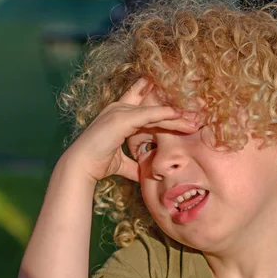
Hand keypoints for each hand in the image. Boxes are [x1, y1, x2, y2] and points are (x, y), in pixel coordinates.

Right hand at [65, 78, 198, 182]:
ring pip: (155, 112)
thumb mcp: (122, 163)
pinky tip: (179, 115)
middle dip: (176, 112)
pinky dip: (164, 114)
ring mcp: (120, 112)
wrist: (80, 167)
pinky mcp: (121, 118)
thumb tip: (144, 174)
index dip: (160, 103)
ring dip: (176, 116)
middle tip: (196, 115)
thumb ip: (134, 165)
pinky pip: (148, 114)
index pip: (143, 105)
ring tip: (195, 120)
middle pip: (154, 108)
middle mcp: (119, 109)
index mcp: (119, 116)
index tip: (180, 107)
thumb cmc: (97, 164)